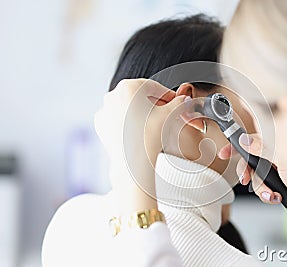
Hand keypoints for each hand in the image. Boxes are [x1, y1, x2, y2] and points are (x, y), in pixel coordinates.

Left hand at [94, 79, 185, 211]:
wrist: (133, 163)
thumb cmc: (150, 137)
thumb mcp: (170, 115)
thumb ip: (179, 103)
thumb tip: (184, 99)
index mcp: (128, 87)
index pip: (153, 87)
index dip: (167, 95)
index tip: (175, 101)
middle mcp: (112, 95)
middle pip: (139, 95)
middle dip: (154, 103)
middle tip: (167, 113)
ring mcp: (104, 110)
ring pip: (128, 106)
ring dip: (142, 111)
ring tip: (155, 124)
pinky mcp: (101, 124)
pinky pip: (118, 118)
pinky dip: (129, 121)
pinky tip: (140, 131)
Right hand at [218, 133, 286, 231]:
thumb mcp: (283, 162)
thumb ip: (263, 149)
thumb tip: (245, 140)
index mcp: (278, 146)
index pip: (252, 141)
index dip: (236, 146)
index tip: (224, 152)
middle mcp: (274, 157)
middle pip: (249, 162)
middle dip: (247, 173)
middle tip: (244, 179)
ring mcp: (273, 171)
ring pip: (254, 178)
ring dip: (261, 188)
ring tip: (272, 193)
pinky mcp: (273, 184)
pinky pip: (260, 189)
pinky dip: (266, 195)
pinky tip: (276, 196)